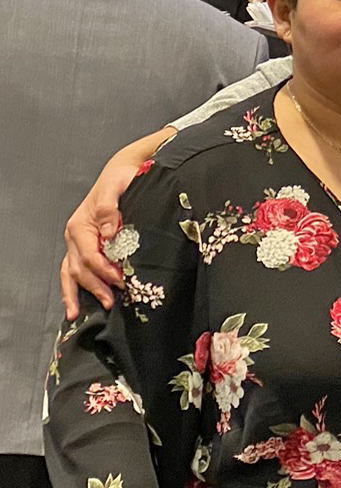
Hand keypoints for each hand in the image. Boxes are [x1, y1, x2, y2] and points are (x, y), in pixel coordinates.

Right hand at [61, 128, 170, 318]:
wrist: (120, 174)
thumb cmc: (120, 180)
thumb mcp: (117, 189)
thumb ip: (112, 210)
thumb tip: (110, 233)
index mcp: (81, 225)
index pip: (90, 255)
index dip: (104, 271)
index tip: (122, 282)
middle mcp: (74, 236)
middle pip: (80, 268)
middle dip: (95, 287)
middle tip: (112, 303)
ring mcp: (76, 243)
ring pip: (71, 273)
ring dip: (80, 293)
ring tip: (80, 313)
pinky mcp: (83, 247)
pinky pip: (73, 271)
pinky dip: (73, 289)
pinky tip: (74, 307)